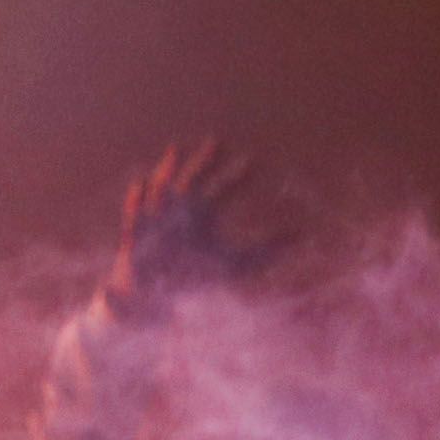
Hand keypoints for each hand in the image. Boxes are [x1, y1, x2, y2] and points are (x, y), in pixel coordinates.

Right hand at [107, 140, 295, 305]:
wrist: (156, 298)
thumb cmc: (195, 278)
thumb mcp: (237, 264)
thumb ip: (269, 250)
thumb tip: (305, 235)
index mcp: (203, 214)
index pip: (224, 189)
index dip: (239, 177)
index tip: (255, 162)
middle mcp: (180, 210)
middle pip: (194, 179)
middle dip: (205, 162)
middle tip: (219, 142)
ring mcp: (157, 218)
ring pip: (163, 187)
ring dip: (168, 169)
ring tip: (175, 150)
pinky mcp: (136, 233)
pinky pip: (134, 213)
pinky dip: (136, 198)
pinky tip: (141, 183)